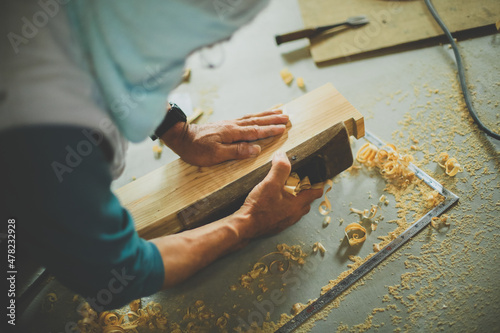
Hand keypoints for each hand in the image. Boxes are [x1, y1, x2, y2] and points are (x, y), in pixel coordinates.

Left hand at [160, 110, 288, 165]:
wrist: (181, 137)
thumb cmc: (196, 149)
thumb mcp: (215, 154)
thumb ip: (236, 151)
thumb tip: (256, 149)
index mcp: (232, 132)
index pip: (255, 131)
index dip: (270, 130)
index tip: (284, 128)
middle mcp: (232, 125)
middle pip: (256, 120)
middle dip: (273, 119)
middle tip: (287, 116)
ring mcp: (229, 123)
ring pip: (252, 117)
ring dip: (266, 115)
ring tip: (278, 111)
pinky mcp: (225, 124)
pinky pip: (245, 118)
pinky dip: (255, 115)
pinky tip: (258, 116)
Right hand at [235, 151, 323, 238]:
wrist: (245, 226)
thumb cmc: (259, 207)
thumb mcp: (270, 183)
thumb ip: (280, 168)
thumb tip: (282, 155)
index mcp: (298, 204)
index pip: (316, 192)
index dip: (318, 183)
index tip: (317, 176)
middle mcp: (295, 214)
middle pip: (307, 201)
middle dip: (305, 190)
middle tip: (298, 180)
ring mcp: (286, 221)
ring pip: (296, 208)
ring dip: (294, 199)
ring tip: (285, 189)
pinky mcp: (277, 225)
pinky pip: (286, 213)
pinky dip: (284, 206)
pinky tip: (274, 200)